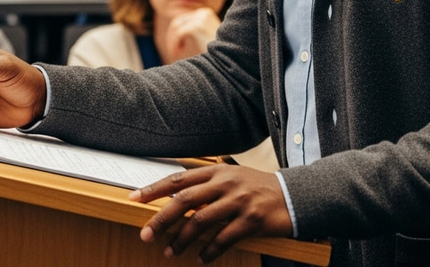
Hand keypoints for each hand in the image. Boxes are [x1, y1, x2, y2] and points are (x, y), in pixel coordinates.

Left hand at [130, 164, 291, 262]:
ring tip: (170, 252)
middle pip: (185, 199)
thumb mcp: (233, 178)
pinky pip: (224, 239)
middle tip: (146, 234)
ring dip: (182, 239)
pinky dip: (209, 251)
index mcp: (218, 172)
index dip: (156, 189)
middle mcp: (225, 183)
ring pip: (201, 220)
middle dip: (162, 218)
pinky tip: (201, 259)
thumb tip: (178, 196)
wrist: (293, 195)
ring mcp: (239, 200)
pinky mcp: (251, 220)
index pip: (180, 178)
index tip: (135, 198)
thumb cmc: (258, 188)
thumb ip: (208, 185)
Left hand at [163, 7, 220, 62]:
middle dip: (172, 37)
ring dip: (172, 41)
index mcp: (206, 14)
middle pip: (178, 21)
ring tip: (174, 54)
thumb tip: (173, 33)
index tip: (175, 50)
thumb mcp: (204, 40)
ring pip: (176, 26)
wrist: (228, 60)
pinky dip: (174, 44)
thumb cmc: (216, 55)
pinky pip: (178, 33)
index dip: (176, 35)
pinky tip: (176, 53)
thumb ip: (193, 34)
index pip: (184, 20)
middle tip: (173, 52)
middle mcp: (204, 13)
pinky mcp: (198, 26)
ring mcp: (202, 18)